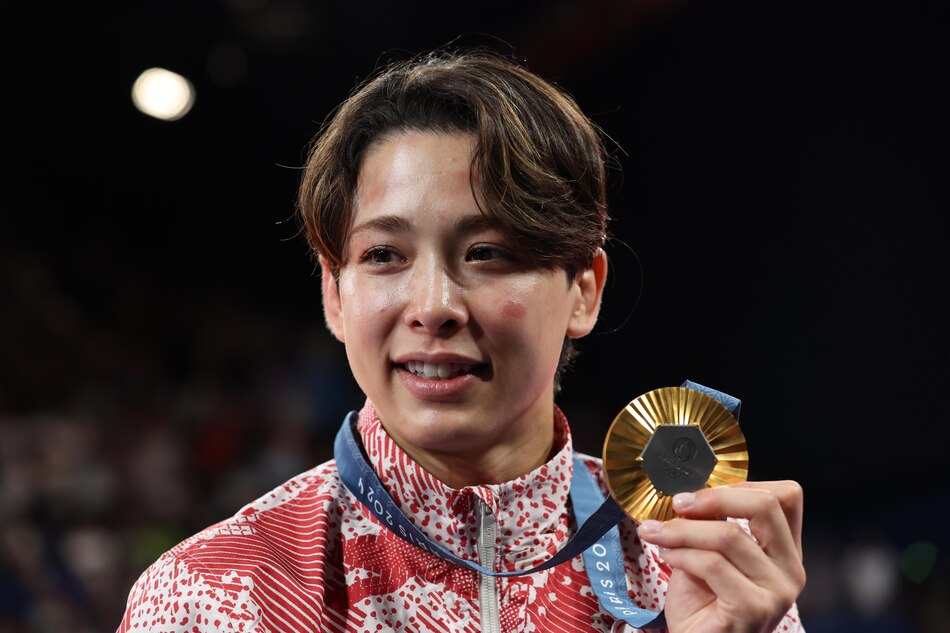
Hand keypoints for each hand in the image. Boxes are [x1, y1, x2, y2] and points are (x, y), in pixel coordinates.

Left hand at [637, 481, 805, 632]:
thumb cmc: (702, 604)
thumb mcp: (710, 552)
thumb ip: (713, 523)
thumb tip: (691, 492)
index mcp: (784, 551)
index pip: (786, 496)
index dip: (742, 484)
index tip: (703, 492)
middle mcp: (790, 570)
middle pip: (765, 505)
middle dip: (714, 496)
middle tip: (679, 503)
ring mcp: (777, 591)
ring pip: (729, 535)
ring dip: (682, 529)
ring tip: (659, 535)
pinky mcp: (754, 609)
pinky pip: (712, 564)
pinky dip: (681, 554)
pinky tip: (668, 557)